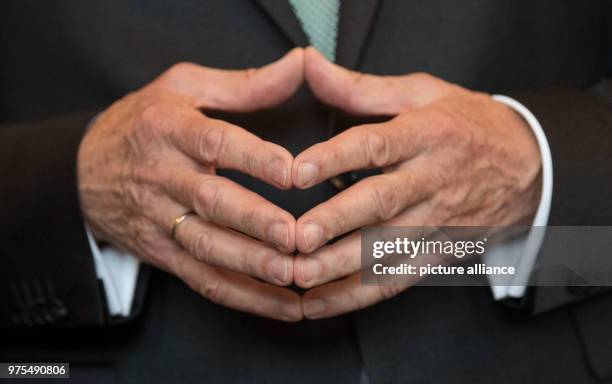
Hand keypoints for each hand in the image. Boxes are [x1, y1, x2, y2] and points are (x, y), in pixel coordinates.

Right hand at [78, 49, 303, 320]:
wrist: (81, 171)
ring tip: (292, 275)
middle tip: (294, 236)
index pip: (214, 143)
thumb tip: (297, 66)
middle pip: (211, 202)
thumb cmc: (142, 123)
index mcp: (169, 129)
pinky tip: (281, 306)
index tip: (292, 171)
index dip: (253, 158)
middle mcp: (163, 176)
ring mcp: (159, 219)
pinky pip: (202, 279)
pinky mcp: (162, 253)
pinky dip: (242, 297)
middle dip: (254, 221)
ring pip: (206, 247)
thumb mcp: (183, 89)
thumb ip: (244, 85)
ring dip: (249, 265)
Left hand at [293, 47, 542, 318]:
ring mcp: (439, 220)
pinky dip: (359, 294)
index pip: (377, 145)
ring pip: (389, 248)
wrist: (529, 165)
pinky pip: (399, 277)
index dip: (335, 158)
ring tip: (300, 276)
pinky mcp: (441, 251)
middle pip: (382, 202)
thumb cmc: (467, 124)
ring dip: (342, 266)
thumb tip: (311, 67)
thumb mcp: (422, 93)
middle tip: (298, 236)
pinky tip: (321, 302)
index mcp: (427, 134)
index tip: (297, 172)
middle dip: (338, 222)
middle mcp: (433, 179)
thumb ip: (361, 88)